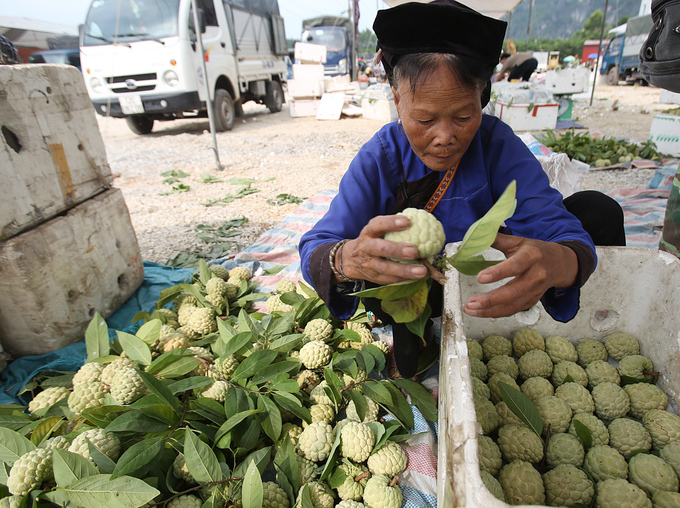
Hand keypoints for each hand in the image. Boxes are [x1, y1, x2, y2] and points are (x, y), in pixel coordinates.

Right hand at [336, 215, 427, 284]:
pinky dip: (404, 279)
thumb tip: (421, 225)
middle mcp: (367, 247)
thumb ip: (393, 229)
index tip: (407, 221)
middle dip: (397, 250)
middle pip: (379, 248)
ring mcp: (369, 264)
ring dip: (404, 270)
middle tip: (414, 251)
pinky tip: (417, 278)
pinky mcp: (374, 277)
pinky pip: (389, 279)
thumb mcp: (376, 231)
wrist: (351, 260)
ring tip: (422, 271)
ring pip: (385, 268)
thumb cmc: (372, 241)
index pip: (377, 225)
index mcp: (369, 232)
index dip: (390, 223)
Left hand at [463, 233, 577, 317]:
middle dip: (490, 300)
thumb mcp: (518, 241)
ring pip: (512, 305)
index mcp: (531, 256)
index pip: (515, 266)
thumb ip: (497, 239)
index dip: (497, 273)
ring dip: (489, 310)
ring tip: (470, 309)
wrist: (559, 264)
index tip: (480, 278)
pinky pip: (513, 310)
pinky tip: (480, 312)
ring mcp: (535, 291)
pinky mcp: (532, 301)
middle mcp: (536, 275)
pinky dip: (495, 313)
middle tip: (471, 302)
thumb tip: (477, 235)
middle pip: (513, 292)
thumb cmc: (534, 251)